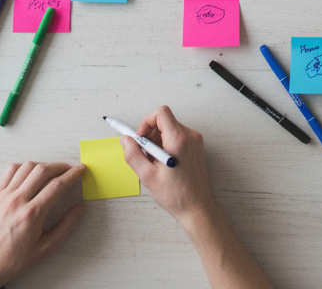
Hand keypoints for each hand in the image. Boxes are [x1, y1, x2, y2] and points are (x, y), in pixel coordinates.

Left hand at [0, 162, 85, 288]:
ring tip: (52, 171)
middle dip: (61, 166)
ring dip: (43, 165)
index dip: (72, 174)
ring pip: (27, 167)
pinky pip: (10, 170)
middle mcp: (18, 201)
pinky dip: (24, 166)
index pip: (57, 185)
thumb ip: (66, 226)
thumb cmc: (14, 259)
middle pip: (43, 170)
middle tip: (69, 169)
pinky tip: (30, 173)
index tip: (81, 169)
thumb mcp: (45, 248)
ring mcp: (5, 196)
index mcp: (32, 215)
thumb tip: (81, 208)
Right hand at [121, 105, 216, 230]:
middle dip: (150, 135)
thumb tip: (125, 140)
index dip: (146, 122)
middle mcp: (190, 135)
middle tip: (145, 155)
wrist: (197, 207)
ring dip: (158, 141)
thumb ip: (133, 155)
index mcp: (178, 139)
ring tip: (154, 163)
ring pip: (170, 129)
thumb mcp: (147, 176)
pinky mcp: (196, 147)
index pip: (161, 113)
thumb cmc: (175, 195)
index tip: (140, 139)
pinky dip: (167, 145)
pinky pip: (177, 137)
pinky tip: (163, 164)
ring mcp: (195, 141)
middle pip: (164, 121)